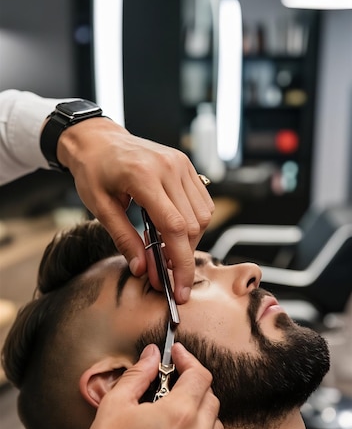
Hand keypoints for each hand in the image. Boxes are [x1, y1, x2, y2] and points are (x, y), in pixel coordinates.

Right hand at [50, 343, 221, 428]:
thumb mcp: (114, 406)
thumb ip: (138, 375)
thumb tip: (152, 355)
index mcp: (180, 414)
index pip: (200, 375)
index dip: (188, 359)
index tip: (176, 355)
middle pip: (211, 397)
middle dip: (193, 384)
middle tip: (170, 383)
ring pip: (215, 424)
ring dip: (200, 411)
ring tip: (175, 412)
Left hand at [56, 117, 213, 303]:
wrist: (98, 139)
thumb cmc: (94, 171)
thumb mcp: (100, 207)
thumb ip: (123, 239)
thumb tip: (143, 269)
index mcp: (144, 177)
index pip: (175, 228)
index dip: (181, 263)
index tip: (179, 289)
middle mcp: (169, 168)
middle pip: (193, 226)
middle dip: (183, 256)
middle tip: (163, 268)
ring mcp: (181, 164)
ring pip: (203, 216)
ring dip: (189, 240)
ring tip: (165, 246)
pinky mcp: (186, 166)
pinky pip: (203, 203)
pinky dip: (194, 223)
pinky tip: (173, 229)